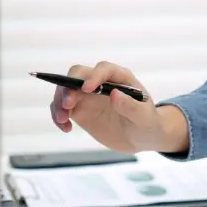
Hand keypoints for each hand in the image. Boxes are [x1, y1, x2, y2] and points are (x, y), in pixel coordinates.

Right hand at [49, 61, 189, 153]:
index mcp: (120, 78)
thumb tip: (115, 94)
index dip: (94, 76)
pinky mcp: (80, 110)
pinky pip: (63, 108)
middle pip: (78, 74)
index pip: (104, 69)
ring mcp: (88, 95)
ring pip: (65, 90)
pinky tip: (65, 128)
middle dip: (68, 86)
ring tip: (62, 120)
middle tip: (67, 105)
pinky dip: (59, 116)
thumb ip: (131, 106)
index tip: (87, 89)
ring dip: (58, 102)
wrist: (141, 137)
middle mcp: (101, 82)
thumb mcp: (144, 117)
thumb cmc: (147, 123)